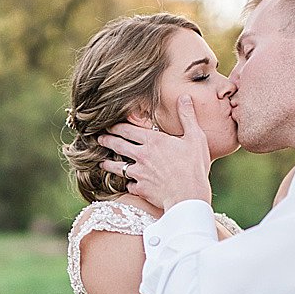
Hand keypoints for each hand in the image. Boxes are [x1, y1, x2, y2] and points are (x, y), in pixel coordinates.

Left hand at [98, 95, 211, 210]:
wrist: (188, 196)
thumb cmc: (194, 167)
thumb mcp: (195, 137)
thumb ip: (187, 116)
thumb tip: (185, 97)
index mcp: (152, 141)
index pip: (128, 130)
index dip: (117, 127)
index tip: (109, 125)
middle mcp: (141, 156)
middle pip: (118, 145)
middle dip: (107, 140)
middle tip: (99, 139)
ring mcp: (138, 173)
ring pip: (118, 167)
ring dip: (109, 163)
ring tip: (102, 162)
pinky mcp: (140, 189)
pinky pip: (129, 186)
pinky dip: (128, 184)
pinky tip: (127, 184)